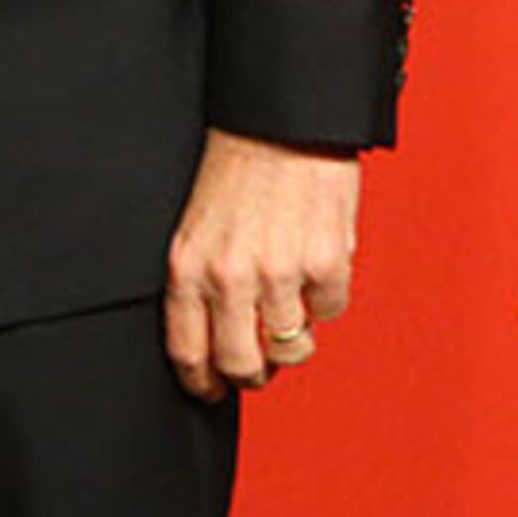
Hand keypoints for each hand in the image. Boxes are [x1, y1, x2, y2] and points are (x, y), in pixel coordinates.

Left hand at [163, 128, 360, 400]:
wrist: (279, 127)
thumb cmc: (234, 173)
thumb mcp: (194, 229)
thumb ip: (200, 282)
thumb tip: (213, 338)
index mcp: (187, 266)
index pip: (187, 351)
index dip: (201, 382)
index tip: (209, 389)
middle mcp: (230, 276)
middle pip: (242, 366)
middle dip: (250, 375)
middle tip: (256, 364)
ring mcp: (281, 273)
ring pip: (291, 349)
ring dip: (291, 338)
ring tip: (286, 307)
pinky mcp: (327, 265)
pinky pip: (330, 312)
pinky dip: (324, 300)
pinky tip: (312, 268)